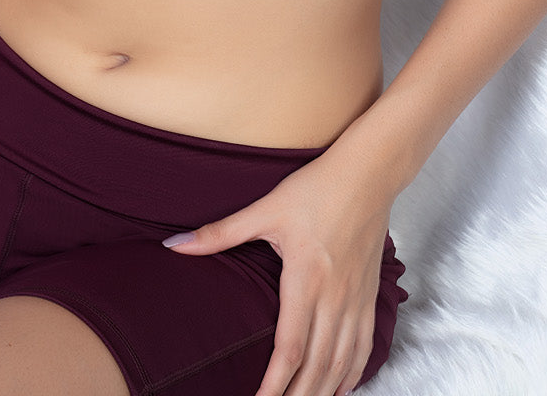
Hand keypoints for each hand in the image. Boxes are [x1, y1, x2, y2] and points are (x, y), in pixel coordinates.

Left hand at [161, 150, 392, 395]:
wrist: (368, 172)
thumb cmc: (316, 188)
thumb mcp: (266, 208)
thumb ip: (220, 233)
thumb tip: (175, 243)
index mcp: (306, 279)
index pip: (289, 348)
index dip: (273, 385)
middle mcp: (335, 297)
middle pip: (317, 366)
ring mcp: (357, 299)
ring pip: (342, 362)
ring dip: (323, 392)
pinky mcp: (371, 295)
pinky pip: (365, 346)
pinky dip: (353, 373)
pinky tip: (341, 387)